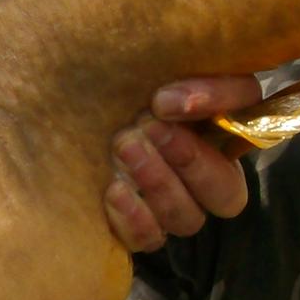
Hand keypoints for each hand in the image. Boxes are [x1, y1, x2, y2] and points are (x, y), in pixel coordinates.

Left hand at [103, 76, 262, 251]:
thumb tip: (172, 102)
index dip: (220, 116)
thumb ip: (187, 76)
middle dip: (191, 160)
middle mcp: (195, 174)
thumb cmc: (103, 76)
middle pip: (226, 194)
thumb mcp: (148, 60)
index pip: (250, 130)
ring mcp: (164, 204)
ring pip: (188, 218)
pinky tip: (113, 190)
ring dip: (160, 183)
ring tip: (124, 147)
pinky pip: (149, 240)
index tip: (166, 101)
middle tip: (149, 127)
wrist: (50, 101)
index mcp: (213, 131)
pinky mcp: (132, 227)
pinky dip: (136, 219)